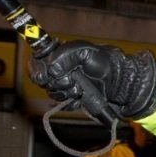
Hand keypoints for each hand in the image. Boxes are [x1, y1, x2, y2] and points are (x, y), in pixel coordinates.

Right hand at [28, 41, 155, 119]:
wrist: (119, 83)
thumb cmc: (104, 63)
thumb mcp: (85, 51)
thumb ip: (65, 55)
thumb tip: (51, 69)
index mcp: (58, 57)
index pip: (36, 62)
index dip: (37, 69)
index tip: (47, 75)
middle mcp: (58, 72)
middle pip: (42, 80)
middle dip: (57, 81)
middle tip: (72, 79)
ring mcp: (64, 87)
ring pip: (52, 93)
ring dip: (66, 91)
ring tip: (81, 87)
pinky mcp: (71, 101)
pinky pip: (62, 105)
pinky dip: (71, 101)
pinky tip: (81, 96)